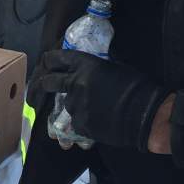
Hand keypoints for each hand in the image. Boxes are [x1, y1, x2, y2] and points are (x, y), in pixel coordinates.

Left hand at [29, 50, 169, 152]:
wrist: (147, 115)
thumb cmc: (137, 87)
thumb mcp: (115, 68)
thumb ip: (95, 68)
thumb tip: (88, 67)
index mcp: (85, 65)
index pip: (55, 58)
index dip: (48, 62)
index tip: (44, 66)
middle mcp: (75, 84)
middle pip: (48, 83)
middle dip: (39, 87)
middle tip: (36, 94)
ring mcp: (76, 106)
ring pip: (66, 106)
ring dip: (75, 108)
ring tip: (94, 111)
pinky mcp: (81, 125)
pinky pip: (76, 123)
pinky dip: (84, 123)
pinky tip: (100, 123)